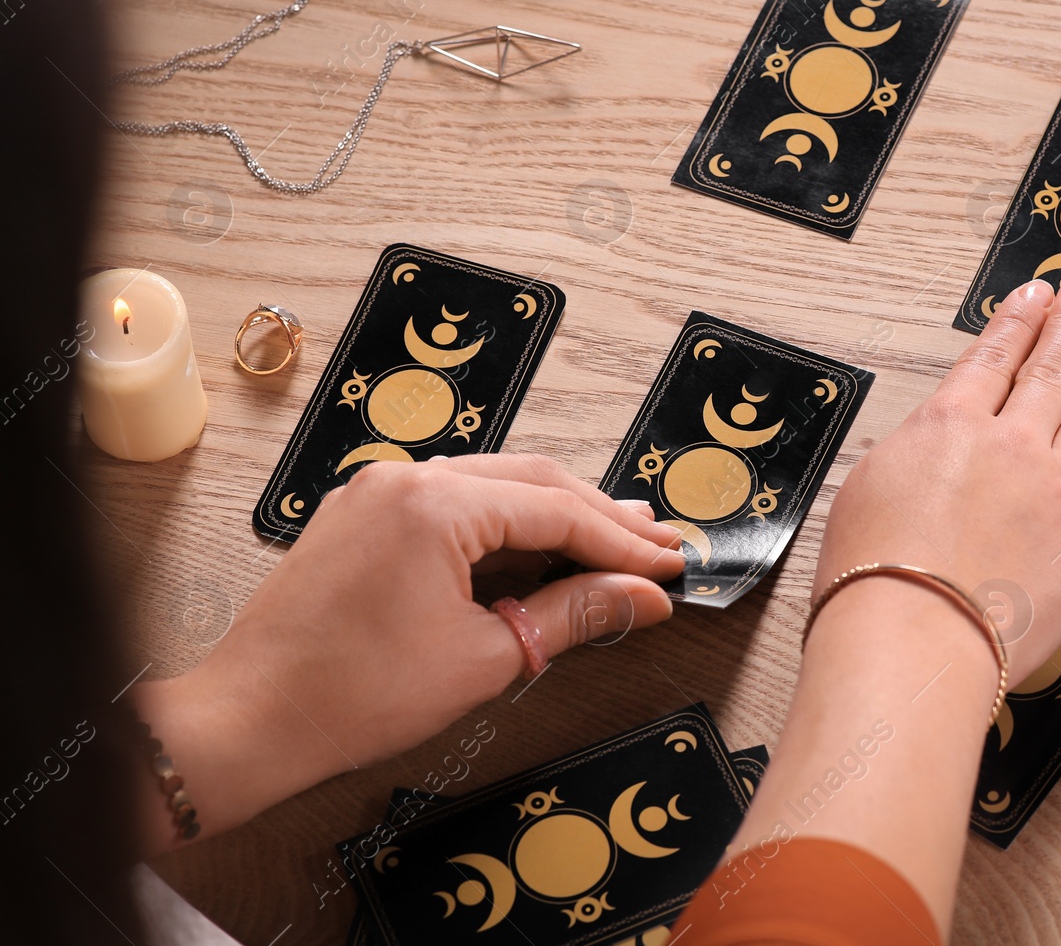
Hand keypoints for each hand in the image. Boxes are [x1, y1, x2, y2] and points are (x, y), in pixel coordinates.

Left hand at [133, 454, 684, 846]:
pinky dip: (504, 528)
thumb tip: (642, 598)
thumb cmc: (350, 696)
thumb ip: (573, 615)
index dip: (623, 543)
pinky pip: (453, 504)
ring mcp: (378, 494)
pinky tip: (540, 550)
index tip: (669, 565)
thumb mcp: (484, 657)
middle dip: (600, 518)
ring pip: (494, 488)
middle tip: (658, 546)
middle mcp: (404, 480)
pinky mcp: (363, 519)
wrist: (249, 723)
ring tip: (615, 542)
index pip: (556, 511)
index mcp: (433, 503)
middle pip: (531, 484)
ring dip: (555, 518)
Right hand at [816, 273, 1060, 681]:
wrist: (913, 640)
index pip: (995, 356)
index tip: (1037, 296)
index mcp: (949, 425)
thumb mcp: (867, 488)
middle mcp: (1013, 446)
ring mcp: (1060, 490)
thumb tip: (938, 446)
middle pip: (1053, 369)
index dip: (1019, 321)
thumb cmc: (873, 579)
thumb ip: (916, 454)